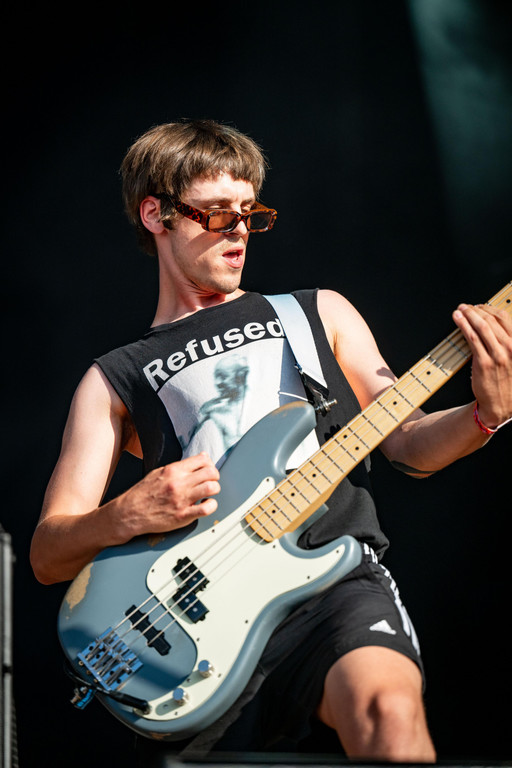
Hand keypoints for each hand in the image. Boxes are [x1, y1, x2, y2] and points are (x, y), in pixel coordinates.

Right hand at [117, 452, 220, 538]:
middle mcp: (179, 483)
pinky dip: (211, 506)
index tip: (208, 470)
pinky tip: (206, 505)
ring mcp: (181, 499)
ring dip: (214, 490)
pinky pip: (207, 509)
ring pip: (212, 488)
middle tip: (211, 481)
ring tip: (209, 493)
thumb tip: (202, 457)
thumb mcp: (159, 472)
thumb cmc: (143, 493)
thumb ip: (181, 466)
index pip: (202, 460)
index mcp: (173, 470)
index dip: (209, 464)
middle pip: (211, 472)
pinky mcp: (183, 516)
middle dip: (215, 476)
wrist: (128, 513)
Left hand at [453, 303, 511, 427]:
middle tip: (466, 307)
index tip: (480, 306)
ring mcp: (497, 355)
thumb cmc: (507, 381)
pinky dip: (463, 325)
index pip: (505, 317)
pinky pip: (472, 338)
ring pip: (481, 326)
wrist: (501, 405)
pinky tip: (457, 319)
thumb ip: (508, 341)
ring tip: (460, 310)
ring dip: (468, 314)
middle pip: (491, 319)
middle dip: (476, 309)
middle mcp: (511, 347)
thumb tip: (494, 325)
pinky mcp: (483, 362)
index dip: (489, 308)